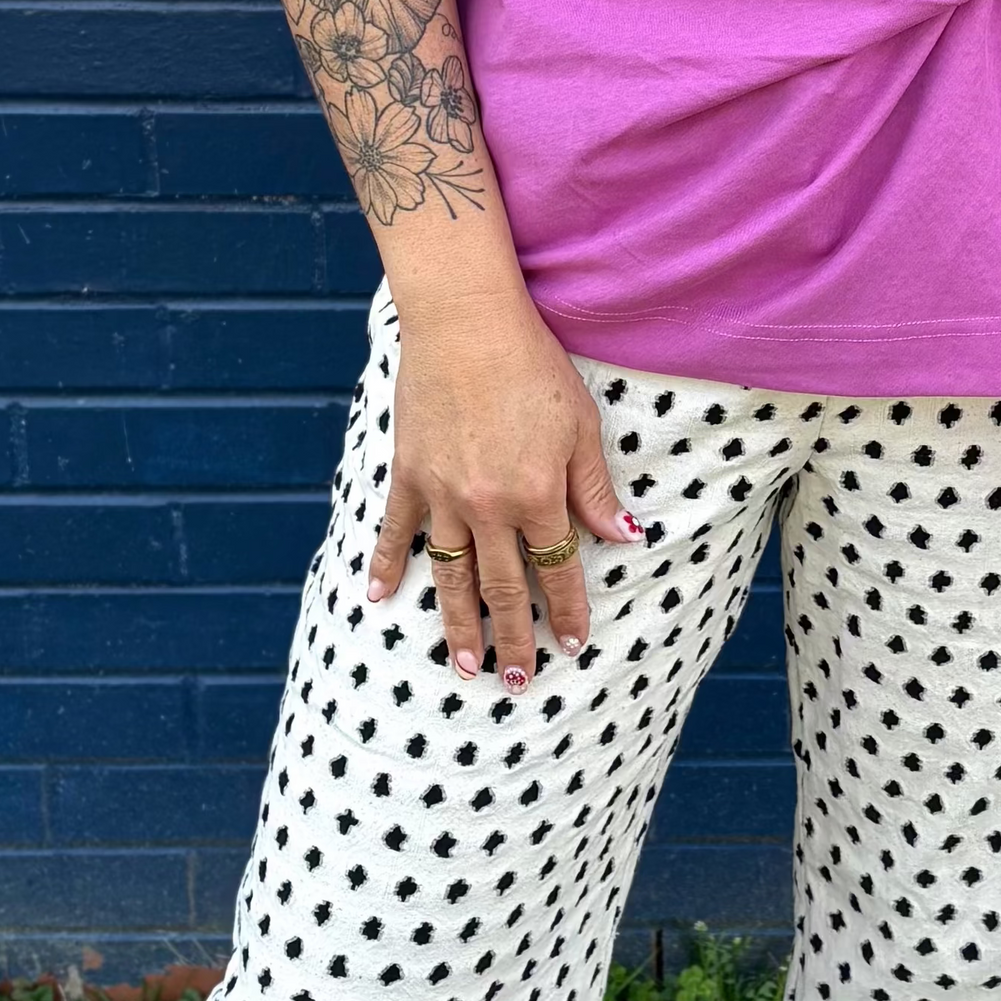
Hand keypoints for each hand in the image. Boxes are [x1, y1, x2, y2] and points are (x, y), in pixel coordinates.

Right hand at [366, 284, 642, 689]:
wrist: (465, 321)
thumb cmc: (532, 366)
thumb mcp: (580, 426)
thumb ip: (594, 489)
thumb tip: (624, 537)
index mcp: (537, 497)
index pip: (557, 571)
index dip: (566, 612)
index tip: (570, 645)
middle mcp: (488, 507)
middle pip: (503, 588)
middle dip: (513, 638)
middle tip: (517, 680)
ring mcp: (442, 495)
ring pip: (451, 575)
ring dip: (458, 625)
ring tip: (466, 666)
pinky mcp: (408, 474)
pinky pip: (395, 532)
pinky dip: (385, 566)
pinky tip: (376, 600)